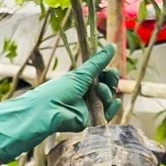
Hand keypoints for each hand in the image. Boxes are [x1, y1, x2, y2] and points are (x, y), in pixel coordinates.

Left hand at [0, 47, 121, 162]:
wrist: (49, 110)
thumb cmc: (60, 89)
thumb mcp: (81, 73)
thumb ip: (98, 61)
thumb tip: (113, 45)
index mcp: (82, 82)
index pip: (101, 76)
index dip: (108, 73)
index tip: (111, 68)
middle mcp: (86, 95)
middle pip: (107, 87)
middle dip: (111, 81)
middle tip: (111, 75)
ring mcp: (89, 108)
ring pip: (107, 100)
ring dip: (107, 92)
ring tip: (100, 90)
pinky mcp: (91, 120)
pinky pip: (106, 115)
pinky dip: (112, 109)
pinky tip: (116, 102)